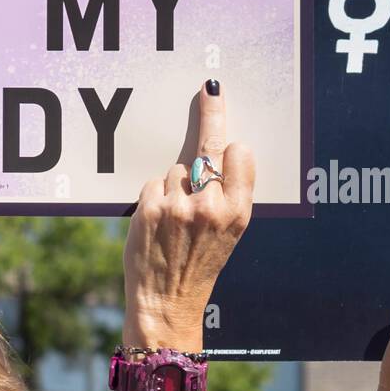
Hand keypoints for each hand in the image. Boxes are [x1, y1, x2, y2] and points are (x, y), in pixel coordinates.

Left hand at [123, 80, 254, 347]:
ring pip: (176, 170)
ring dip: (173, 185)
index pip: (239, 155)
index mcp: (238, 212)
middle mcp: (211, 207)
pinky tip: (157, 222)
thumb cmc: (198, 266)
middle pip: (208, 146)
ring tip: (174, 220)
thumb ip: (227, 197)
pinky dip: (153, 197)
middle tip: (210, 88)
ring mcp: (179, 206)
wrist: (166, 302)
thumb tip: (222, 152)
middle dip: (211, 113)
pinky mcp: (150, 209)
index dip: (230, 151)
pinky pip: (153, 183)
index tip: (228, 138)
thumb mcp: (228, 234)